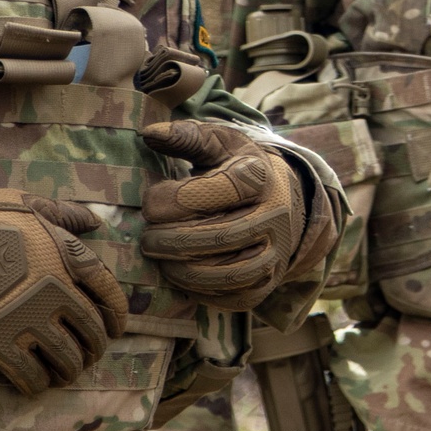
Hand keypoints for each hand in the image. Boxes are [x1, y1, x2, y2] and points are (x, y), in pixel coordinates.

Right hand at [0, 189, 129, 394]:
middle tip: (90, 354)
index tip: (118, 327)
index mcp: (66, 256)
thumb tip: (96, 223)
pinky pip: (29, 374)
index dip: (118, 314)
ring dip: (71, 369)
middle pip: (92, 331)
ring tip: (67, 372)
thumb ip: (65, 213)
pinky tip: (38, 383)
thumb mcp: (27, 202)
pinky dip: (39, 383)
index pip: (109, 293)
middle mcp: (56, 291)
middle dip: (96, 347)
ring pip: (66, 358)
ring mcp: (28, 319)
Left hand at [138, 121, 336, 310]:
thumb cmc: (238, 167)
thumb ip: (185, 136)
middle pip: (218, 236)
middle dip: (170, 240)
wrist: (283, 198)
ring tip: (159, 257)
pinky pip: (233, 296)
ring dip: (182, 270)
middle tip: (146, 238)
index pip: (209, 194)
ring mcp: (275, 252)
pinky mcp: (268, 281)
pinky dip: (201, 290)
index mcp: (258, 177)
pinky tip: (181, 273)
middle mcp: (275, 216)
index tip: (149, 202)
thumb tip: (149, 134)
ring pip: (227, 272)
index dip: (169, 201)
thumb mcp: (218, 143)